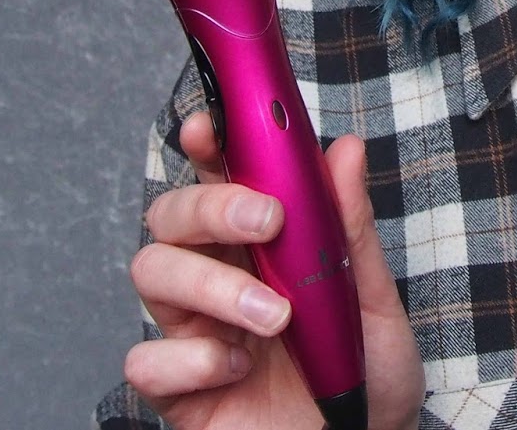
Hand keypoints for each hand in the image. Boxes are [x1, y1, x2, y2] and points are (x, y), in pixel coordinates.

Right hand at [125, 111, 424, 429]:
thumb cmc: (365, 376)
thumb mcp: (371, 298)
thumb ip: (350, 228)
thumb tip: (345, 149)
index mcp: (259, 246)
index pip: (217, 179)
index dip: (204, 145)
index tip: (210, 126)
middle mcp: (217, 280)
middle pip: (171, 214)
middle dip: (212, 204)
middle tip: (267, 219)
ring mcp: (193, 333)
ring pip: (150, 272)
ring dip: (214, 285)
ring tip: (275, 318)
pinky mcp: (179, 391)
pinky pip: (146, 359)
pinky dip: (192, 359)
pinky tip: (237, 369)